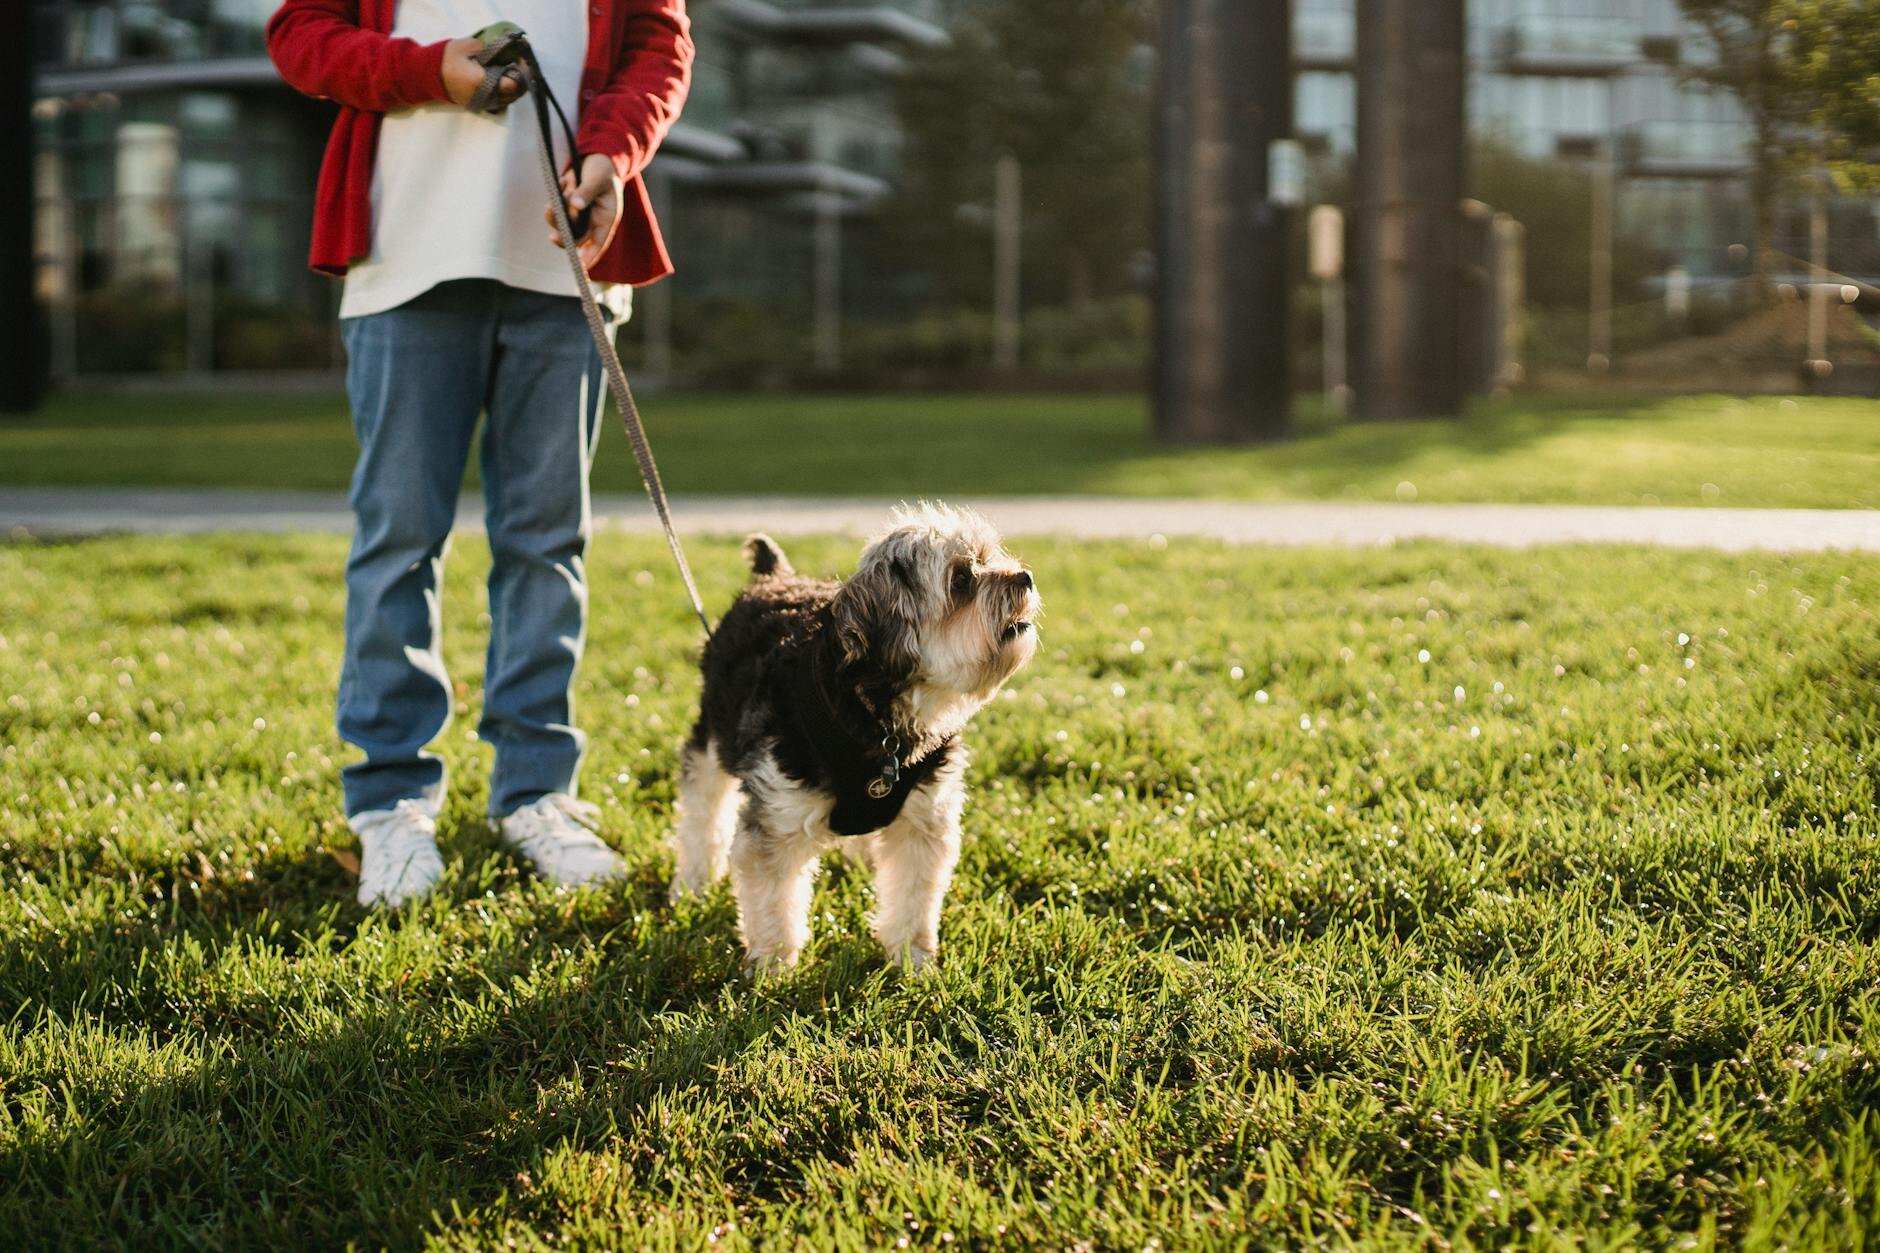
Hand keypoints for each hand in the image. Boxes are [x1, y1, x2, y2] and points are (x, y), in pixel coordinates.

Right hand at [441, 36, 521, 108]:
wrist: (427, 75)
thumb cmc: (446, 59)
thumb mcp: (467, 46)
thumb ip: (488, 48)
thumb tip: (503, 50)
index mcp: (483, 82)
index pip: (513, 84)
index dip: (522, 73)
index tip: (522, 61)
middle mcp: (484, 97)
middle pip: (514, 95)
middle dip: (521, 81)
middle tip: (521, 67)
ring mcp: (481, 104)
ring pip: (507, 100)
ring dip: (514, 89)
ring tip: (513, 74)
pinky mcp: (477, 105)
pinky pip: (498, 103)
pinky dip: (504, 94)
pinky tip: (503, 82)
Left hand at [546, 153, 624, 269]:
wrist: (596, 157)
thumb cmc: (603, 169)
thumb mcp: (598, 178)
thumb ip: (587, 192)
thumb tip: (575, 205)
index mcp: (605, 219)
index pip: (598, 243)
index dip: (590, 256)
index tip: (581, 267)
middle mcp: (591, 221)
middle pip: (575, 238)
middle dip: (564, 236)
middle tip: (554, 238)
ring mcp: (577, 215)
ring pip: (562, 224)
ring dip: (557, 211)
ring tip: (565, 184)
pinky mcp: (566, 207)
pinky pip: (555, 209)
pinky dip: (556, 197)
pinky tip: (565, 179)